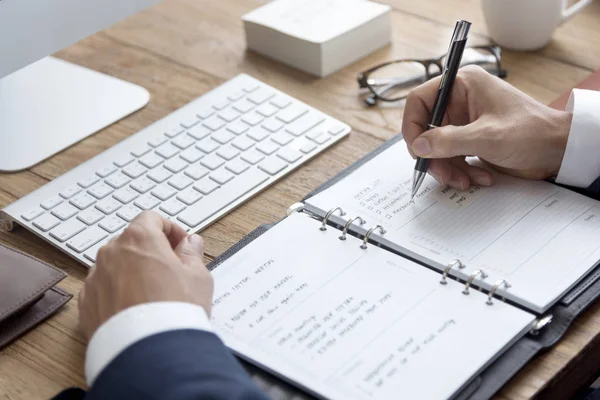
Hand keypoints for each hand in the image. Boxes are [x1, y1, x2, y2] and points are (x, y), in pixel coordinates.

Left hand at [78, 211, 212, 340]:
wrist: (149, 351)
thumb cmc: (175, 309)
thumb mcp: (198, 276)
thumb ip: (192, 253)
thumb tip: (190, 243)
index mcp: (139, 238)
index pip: (151, 219)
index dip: (170, 229)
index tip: (181, 245)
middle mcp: (111, 253)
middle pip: (131, 242)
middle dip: (150, 252)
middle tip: (170, 270)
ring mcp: (95, 279)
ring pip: (115, 266)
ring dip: (131, 273)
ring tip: (152, 294)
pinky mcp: (86, 304)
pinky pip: (102, 290)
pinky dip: (116, 294)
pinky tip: (135, 310)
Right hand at [402, 65, 572, 188]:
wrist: (559, 150)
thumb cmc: (532, 132)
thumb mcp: (487, 137)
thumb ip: (448, 141)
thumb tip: (418, 146)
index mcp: (463, 86)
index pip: (419, 101)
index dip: (412, 126)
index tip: (416, 150)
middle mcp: (460, 101)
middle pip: (426, 130)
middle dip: (434, 156)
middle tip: (443, 174)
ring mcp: (465, 122)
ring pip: (437, 148)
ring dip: (448, 169)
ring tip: (466, 181)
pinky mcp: (471, 141)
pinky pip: (451, 158)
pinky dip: (460, 172)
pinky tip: (478, 178)